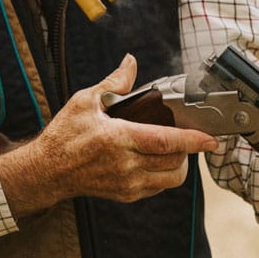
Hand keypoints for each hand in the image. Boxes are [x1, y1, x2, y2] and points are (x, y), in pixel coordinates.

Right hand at [0, 55, 219, 217]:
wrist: (47, 171)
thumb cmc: (64, 135)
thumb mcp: (84, 102)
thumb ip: (114, 83)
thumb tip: (131, 62)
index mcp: (117, 139)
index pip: (166, 142)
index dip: (193, 140)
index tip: (211, 139)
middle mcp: (125, 165)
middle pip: (174, 161)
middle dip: (188, 148)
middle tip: (188, 134)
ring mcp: (127, 184)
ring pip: (171, 178)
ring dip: (179, 163)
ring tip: (174, 148)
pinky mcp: (126, 195)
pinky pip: (158, 187)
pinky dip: (165, 173)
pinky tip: (157, 159)